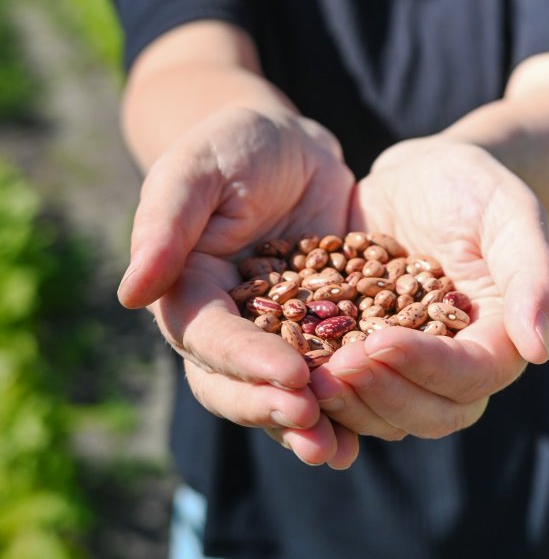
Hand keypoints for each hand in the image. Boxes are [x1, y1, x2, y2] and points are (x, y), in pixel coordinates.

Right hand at [117, 105, 359, 466]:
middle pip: (238, 385)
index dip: (247, 362)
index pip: (211, 339)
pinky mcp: (319, 329)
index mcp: (187, 293)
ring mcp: (273, 334)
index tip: (291, 375)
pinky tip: (370, 431)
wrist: (290, 145)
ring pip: (280, 393)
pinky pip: (326, 373)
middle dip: (273, 409)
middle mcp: (226, 326)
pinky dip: (343, 404)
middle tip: (314, 425)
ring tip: (337, 450)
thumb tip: (131, 293)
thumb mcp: (197, 168)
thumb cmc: (232, 145)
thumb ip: (165, 223)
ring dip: (305, 426)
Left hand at [309, 137, 548, 441]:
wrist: (425, 172)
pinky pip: (349, 387)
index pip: (471, 375)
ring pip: (386, 413)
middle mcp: (457, 363)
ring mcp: (409, 363)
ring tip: (306, 375)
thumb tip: (537, 349)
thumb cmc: (478, 184)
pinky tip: (286, 364)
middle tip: (334, 369)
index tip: (379, 342)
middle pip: (429, 412)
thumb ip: (532, 275)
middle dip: (381, 394)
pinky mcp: (367, 352)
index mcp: (500, 338)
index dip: (426, 368)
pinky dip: (321, 387)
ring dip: (348, 403)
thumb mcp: (512, 212)